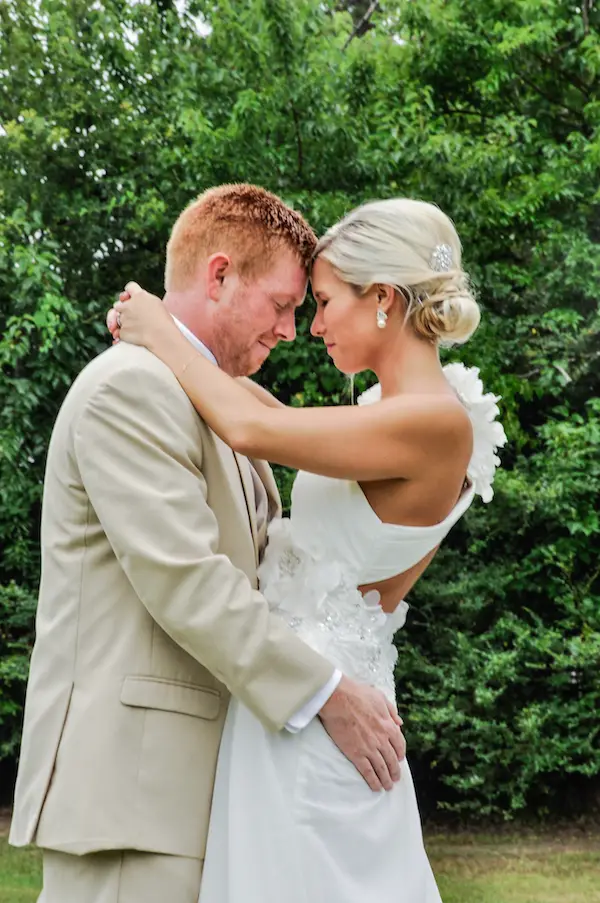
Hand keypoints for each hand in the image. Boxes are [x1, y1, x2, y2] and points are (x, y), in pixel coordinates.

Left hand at [106, 282, 172, 350]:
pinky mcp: (122, 331)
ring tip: (136, 328)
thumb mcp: (158, 304)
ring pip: (116, 318)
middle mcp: (129, 305)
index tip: (131, 297)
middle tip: (131, 315)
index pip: (130, 287)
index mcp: (139, 296)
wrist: (162, 336)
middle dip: (123, 309)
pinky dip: (125, 335)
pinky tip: (134, 337)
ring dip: (123, 322)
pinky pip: (120, 332)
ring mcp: (124, 318)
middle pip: (118, 304)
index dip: (130, 293)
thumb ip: (146, 300)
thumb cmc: (164, 322)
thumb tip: (140, 303)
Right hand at [318, 675, 405, 791]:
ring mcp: (369, 748)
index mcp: (388, 725)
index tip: (399, 759)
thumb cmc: (357, 693)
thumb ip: (391, 710)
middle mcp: (382, 739)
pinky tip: (375, 787)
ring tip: (387, 786)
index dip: (400, 754)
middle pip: (392, 760)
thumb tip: (400, 722)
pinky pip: (368, 772)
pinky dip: (373, 781)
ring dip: (386, 779)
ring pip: (381, 768)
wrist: (338, 698)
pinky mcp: (356, 754)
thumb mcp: (379, 697)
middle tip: (395, 778)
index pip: (399, 744)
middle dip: (395, 771)